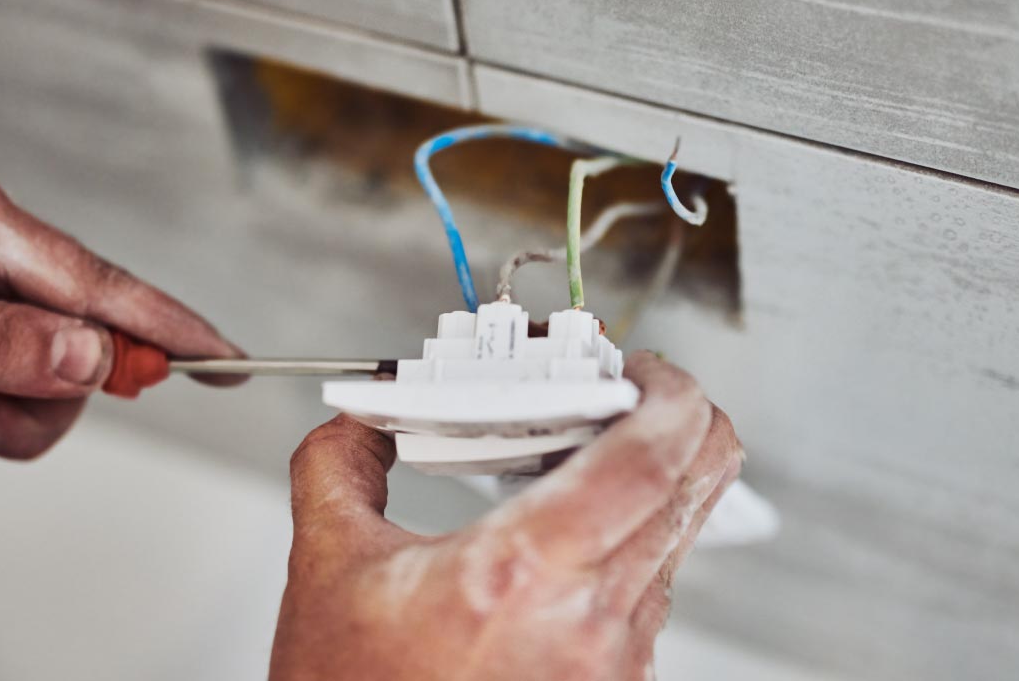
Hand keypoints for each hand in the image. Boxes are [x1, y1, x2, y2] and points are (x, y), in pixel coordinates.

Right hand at [270, 351, 741, 680]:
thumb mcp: (326, 575)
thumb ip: (339, 471)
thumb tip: (360, 424)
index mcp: (520, 577)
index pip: (648, 460)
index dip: (671, 395)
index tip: (648, 367)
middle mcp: (590, 623)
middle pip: (693, 488)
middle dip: (684, 420)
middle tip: (637, 392)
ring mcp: (615, 664)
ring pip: (677, 538)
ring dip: (654, 481)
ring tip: (591, 458)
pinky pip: (653, 591)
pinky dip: (632, 541)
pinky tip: (574, 534)